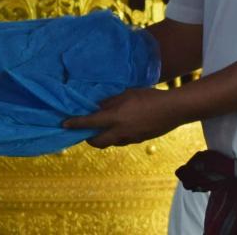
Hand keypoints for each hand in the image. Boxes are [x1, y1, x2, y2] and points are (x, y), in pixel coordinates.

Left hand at [62, 87, 182, 148]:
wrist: (172, 110)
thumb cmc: (149, 97)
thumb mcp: (127, 94)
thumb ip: (111, 101)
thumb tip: (99, 106)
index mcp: (115, 117)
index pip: (90, 122)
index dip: (76, 123)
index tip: (64, 124)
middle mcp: (120, 131)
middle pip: (98, 142)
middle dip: (89, 139)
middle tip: (85, 133)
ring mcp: (130, 138)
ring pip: (111, 142)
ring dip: (104, 138)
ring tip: (104, 128)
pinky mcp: (139, 140)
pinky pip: (123, 140)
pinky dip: (118, 136)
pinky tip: (122, 127)